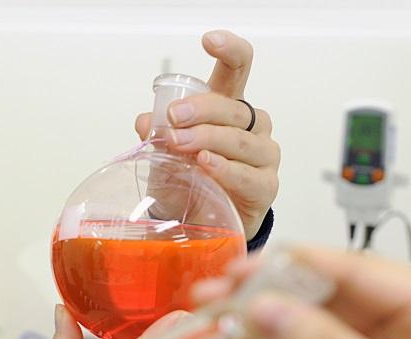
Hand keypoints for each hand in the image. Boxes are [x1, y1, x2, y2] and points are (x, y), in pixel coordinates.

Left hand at [135, 30, 279, 239]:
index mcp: (228, 109)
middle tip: (175, 118)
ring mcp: (262, 156)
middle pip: (233, 108)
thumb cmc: (189, 182)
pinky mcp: (265, 186)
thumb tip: (145, 121)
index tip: (208, 41)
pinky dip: (225, 169)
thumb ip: (158, 135)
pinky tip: (207, 164)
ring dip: (210, 139)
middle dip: (203, 110)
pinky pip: (248, 174)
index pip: (238, 69)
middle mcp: (251, 127)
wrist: (200, 226)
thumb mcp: (165, 156)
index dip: (229, 50)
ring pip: (242, 139)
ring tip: (183, 144)